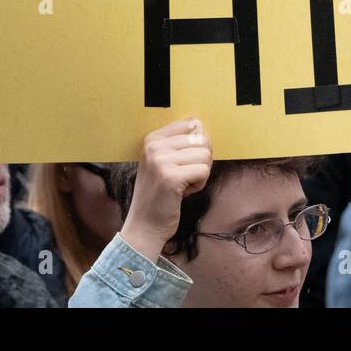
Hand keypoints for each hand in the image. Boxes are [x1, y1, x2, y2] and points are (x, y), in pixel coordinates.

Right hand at [120, 117, 212, 263]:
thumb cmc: (160, 194)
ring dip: (200, 174)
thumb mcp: (163, 161)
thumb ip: (179, 143)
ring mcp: (161, 161)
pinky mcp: (171, 177)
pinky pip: (204, 171)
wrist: (144, 225)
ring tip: (182, 185)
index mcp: (152, 138)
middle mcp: (154, 146)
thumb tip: (200, 125)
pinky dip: (200, 184)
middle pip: (202, 140)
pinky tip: (183, 192)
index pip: (193, 124)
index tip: (181, 162)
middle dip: (201, 161)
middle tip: (183, 177)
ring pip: (206, 155)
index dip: (196, 145)